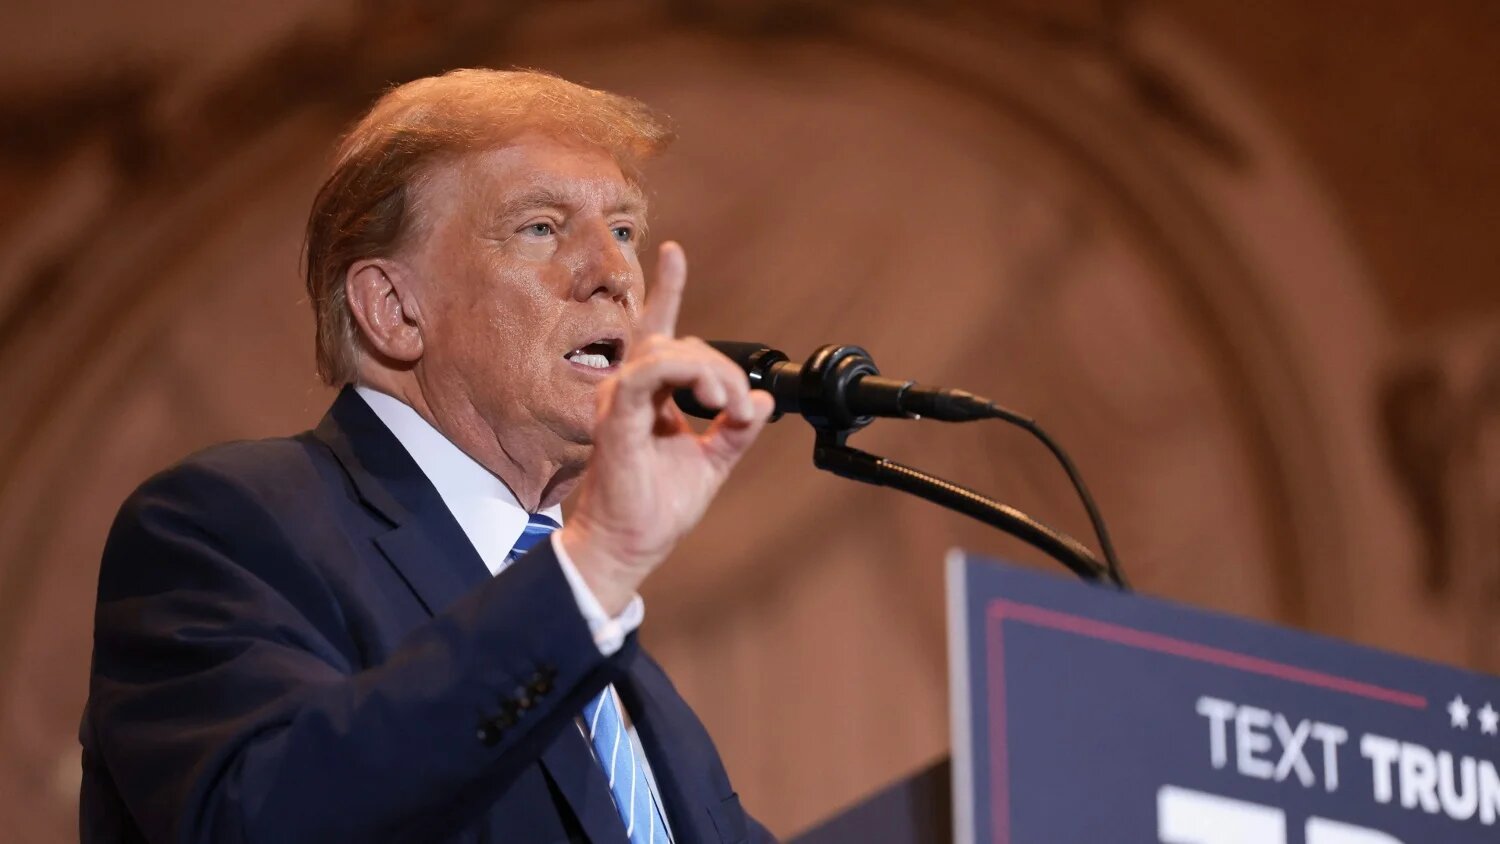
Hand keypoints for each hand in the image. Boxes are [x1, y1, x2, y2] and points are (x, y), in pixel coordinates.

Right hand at [558, 242, 775, 613]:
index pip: (658, 331)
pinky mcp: (615, 417)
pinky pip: (645, 375)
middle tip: (738, 411)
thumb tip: (762, 403)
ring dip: (710, 374)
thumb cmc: (658, 507)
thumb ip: (735, 429)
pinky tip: (708, 400)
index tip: (675, 252)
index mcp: (648, 395)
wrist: (631, 545)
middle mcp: (628, 390)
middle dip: (723, 372)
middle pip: (682, 345)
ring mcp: (618, 400)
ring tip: (727, 407)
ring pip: (668, 353)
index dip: (667, 290)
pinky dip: (684, 377)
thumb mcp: (713, 461)